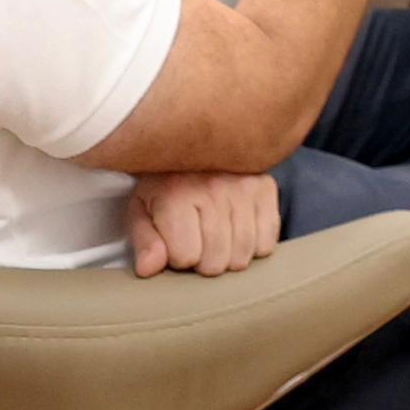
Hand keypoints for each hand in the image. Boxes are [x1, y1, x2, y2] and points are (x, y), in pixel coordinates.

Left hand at [127, 168, 283, 276]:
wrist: (196, 140)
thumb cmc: (165, 183)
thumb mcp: (142, 210)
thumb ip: (144, 242)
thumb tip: (148, 269)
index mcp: (175, 194)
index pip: (186, 257)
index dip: (178, 257)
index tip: (176, 241)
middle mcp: (212, 188)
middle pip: (216, 261)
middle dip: (204, 261)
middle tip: (197, 241)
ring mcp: (243, 187)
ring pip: (242, 255)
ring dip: (229, 256)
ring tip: (217, 237)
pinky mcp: (265, 187)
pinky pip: (267, 242)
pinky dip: (254, 246)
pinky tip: (238, 231)